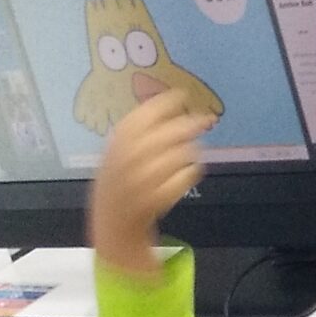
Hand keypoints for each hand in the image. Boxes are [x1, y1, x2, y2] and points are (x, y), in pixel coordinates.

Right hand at [89, 88, 210, 276]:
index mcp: (119, 140)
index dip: (169, 102)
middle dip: (191, 125)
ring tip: (188, 153)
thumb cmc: (119, 179)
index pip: (149, 111)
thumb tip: (175, 100)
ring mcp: (145, 178)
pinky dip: (191, 172)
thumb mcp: (119, 147)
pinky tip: (186, 173)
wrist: (113, 220)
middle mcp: (130, 156)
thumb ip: (142, 126)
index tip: (183, 96)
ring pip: (184, 153)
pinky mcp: (160, 197)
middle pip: (174, 131)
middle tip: (203, 121)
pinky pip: (188, 175)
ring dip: (192, 150)